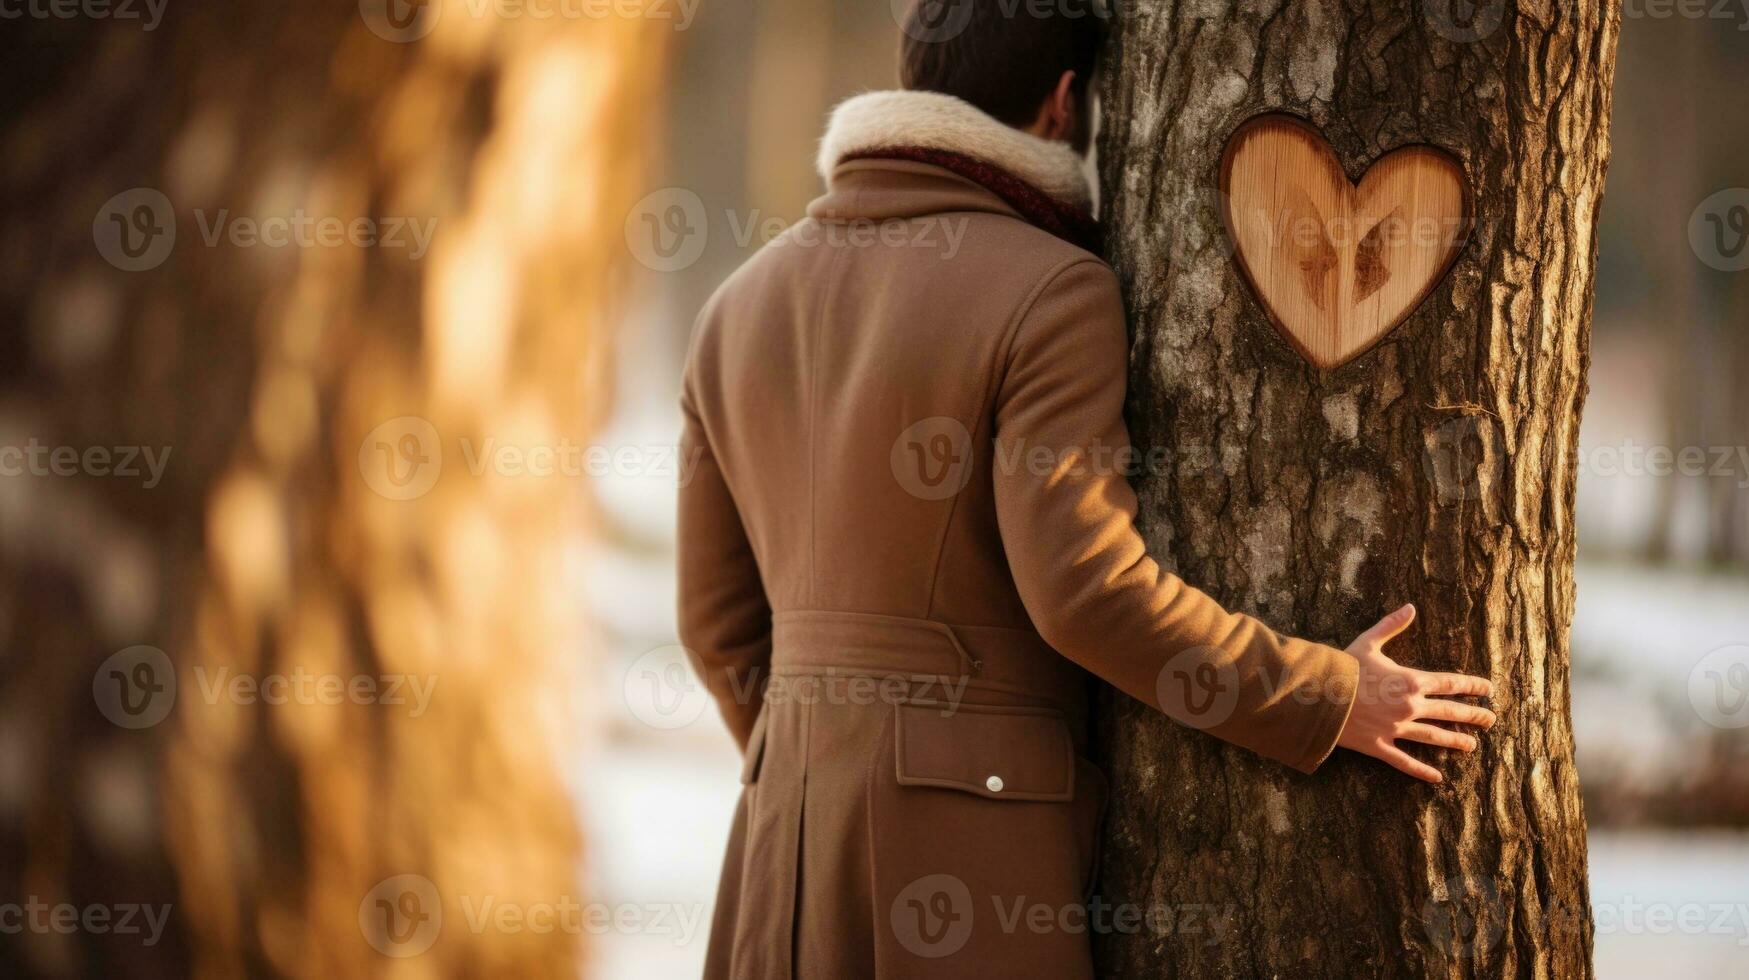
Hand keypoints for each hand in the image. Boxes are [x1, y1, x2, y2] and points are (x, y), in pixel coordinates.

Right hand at [1335, 603, 1495, 782]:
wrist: (1317, 695)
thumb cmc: (1342, 668)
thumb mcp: (1368, 642)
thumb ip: (1391, 626)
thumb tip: (1410, 607)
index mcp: (1410, 681)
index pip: (1450, 683)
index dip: (1472, 686)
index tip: (1488, 689)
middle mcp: (1409, 707)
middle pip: (1449, 712)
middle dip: (1473, 715)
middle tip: (1490, 719)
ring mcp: (1395, 729)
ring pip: (1433, 737)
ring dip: (1455, 741)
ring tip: (1472, 746)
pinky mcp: (1379, 746)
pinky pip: (1405, 761)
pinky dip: (1421, 770)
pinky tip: (1437, 778)